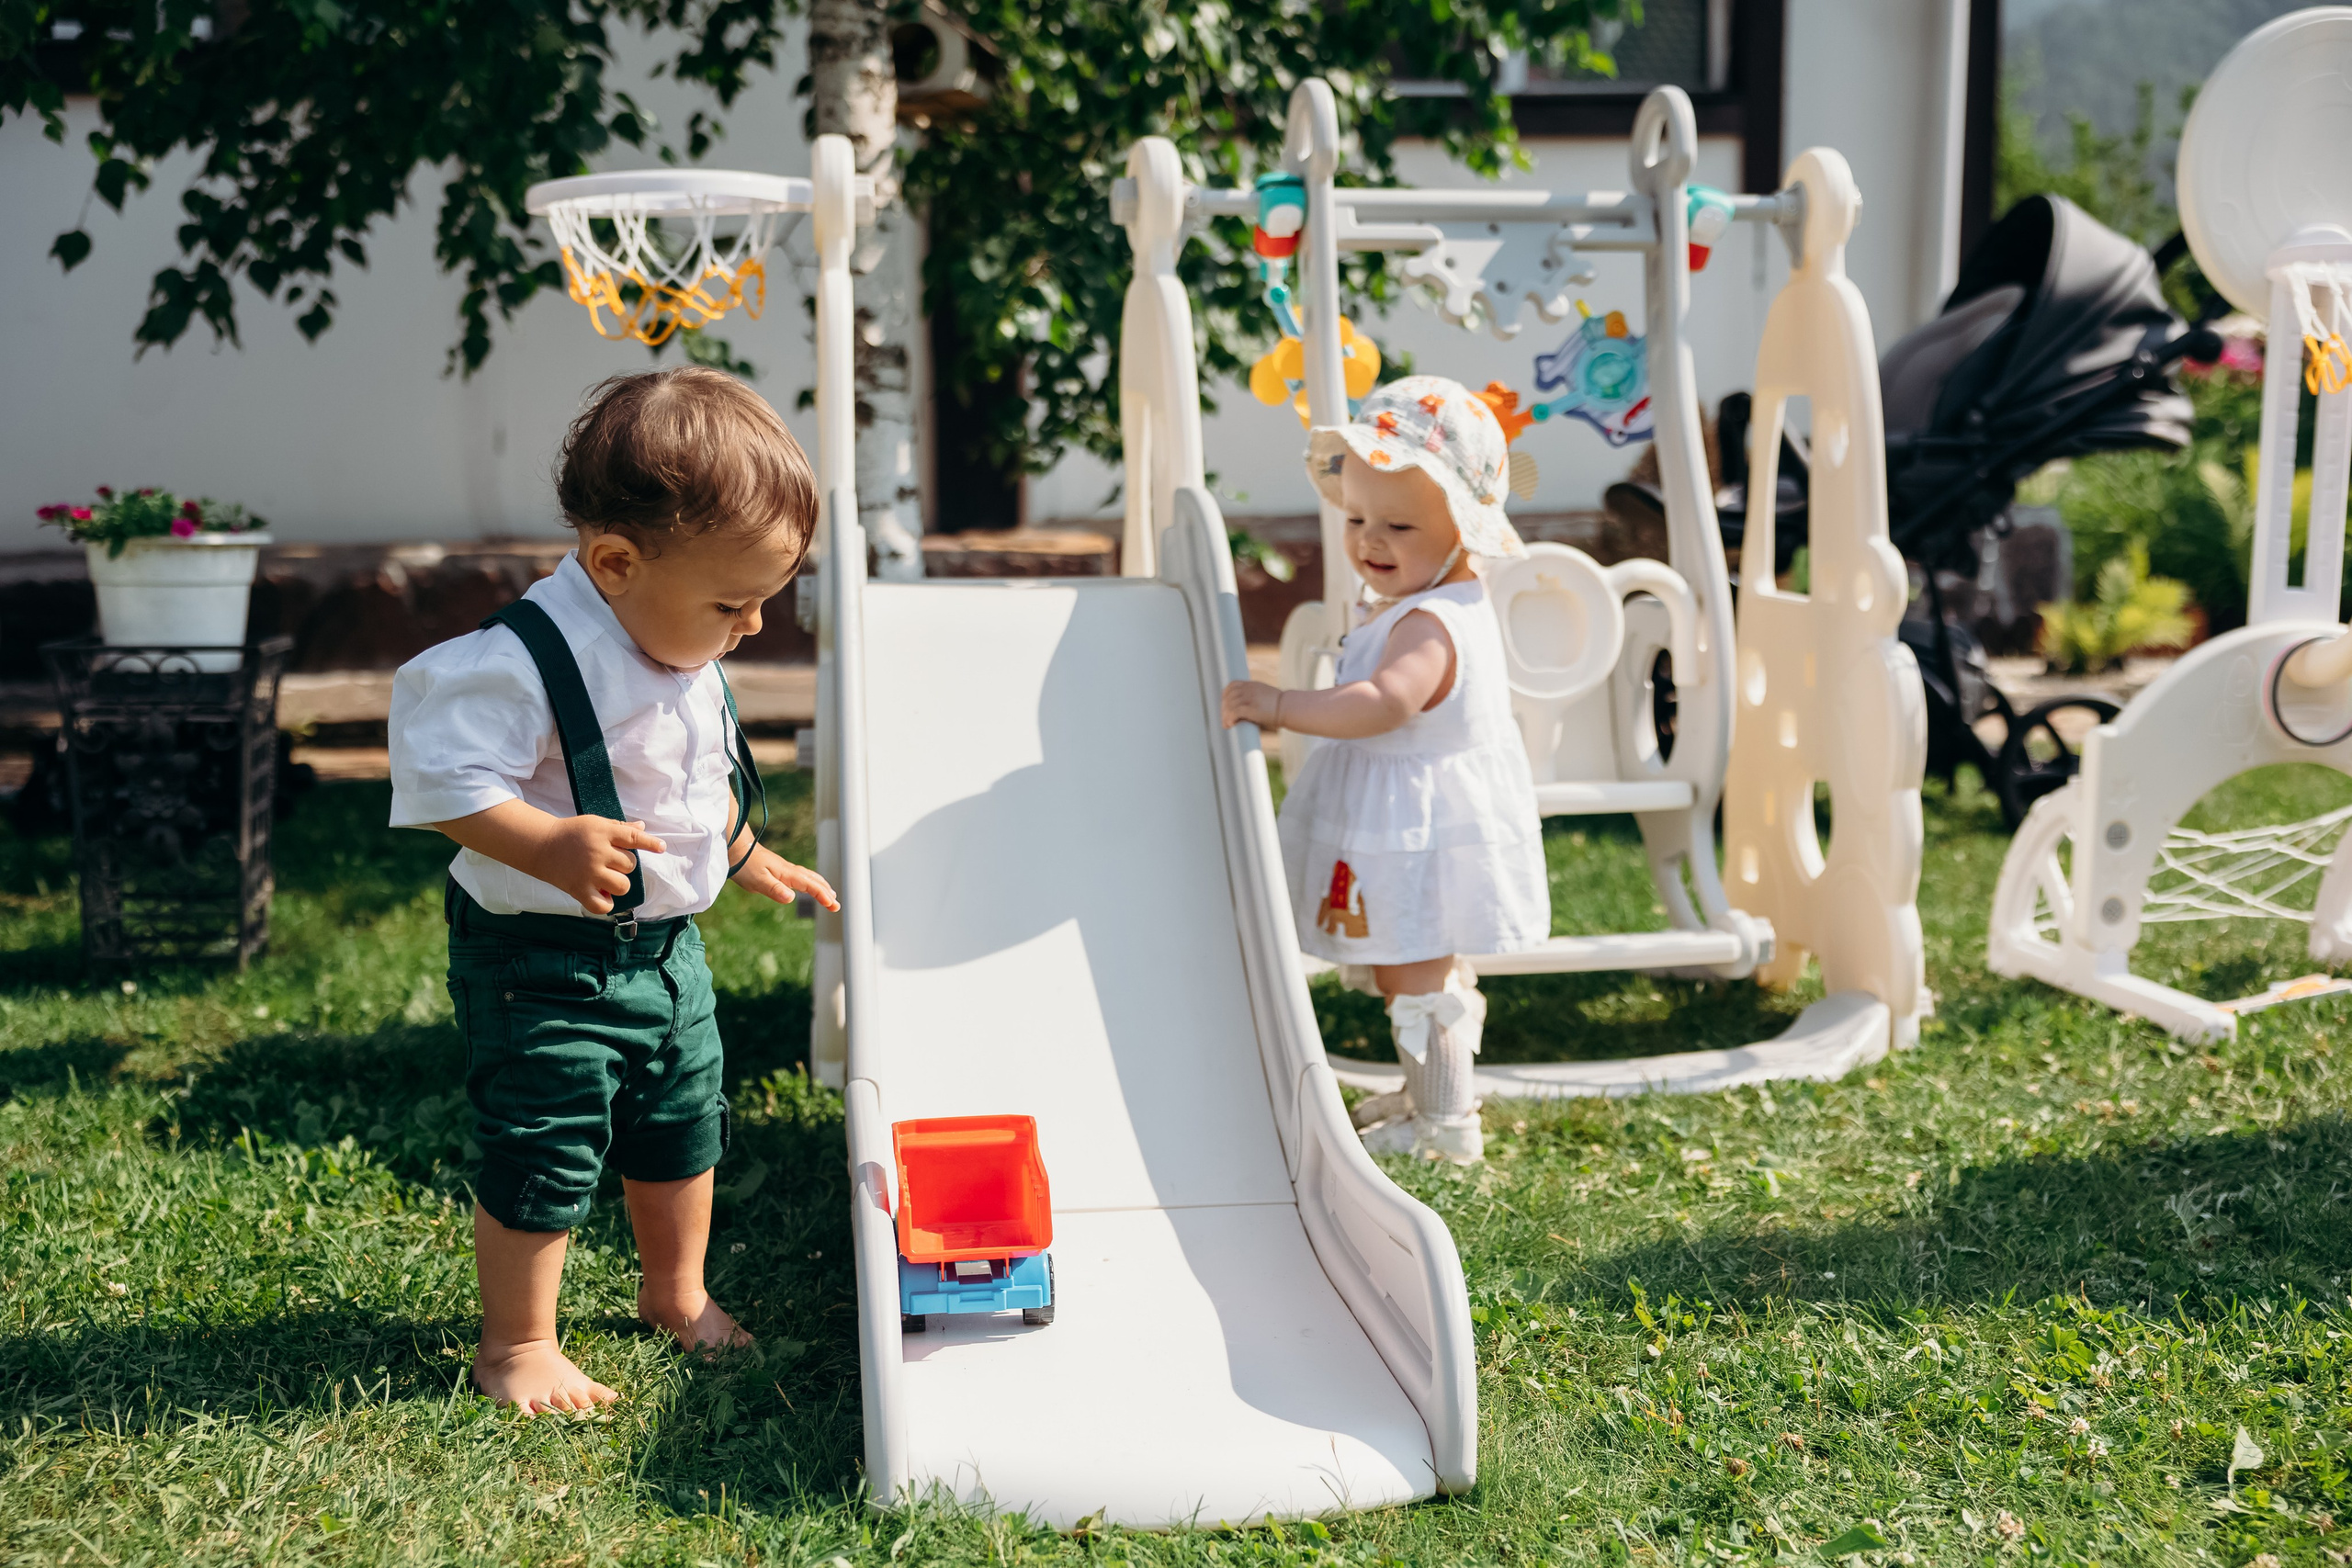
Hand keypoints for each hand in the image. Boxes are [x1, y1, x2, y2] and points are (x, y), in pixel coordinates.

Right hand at [531, 817, 666, 914]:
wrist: (541, 845)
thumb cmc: (571, 833)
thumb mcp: (595, 823)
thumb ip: (619, 828)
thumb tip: (642, 828)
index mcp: (603, 832)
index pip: (633, 838)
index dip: (650, 843)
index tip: (661, 847)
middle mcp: (598, 852)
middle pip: (630, 865)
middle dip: (623, 865)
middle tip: (608, 862)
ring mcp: (589, 873)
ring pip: (623, 886)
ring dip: (618, 884)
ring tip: (605, 879)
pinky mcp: (579, 890)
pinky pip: (604, 906)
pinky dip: (606, 903)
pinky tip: (601, 894)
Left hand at [731, 842, 839, 910]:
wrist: (737, 848)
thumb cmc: (745, 865)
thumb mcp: (758, 881)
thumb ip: (775, 889)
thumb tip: (791, 898)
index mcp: (787, 874)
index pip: (810, 885)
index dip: (823, 895)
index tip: (833, 905)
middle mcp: (789, 870)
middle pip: (814, 880)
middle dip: (827, 892)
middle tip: (836, 905)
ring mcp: (785, 869)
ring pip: (809, 877)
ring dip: (821, 886)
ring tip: (830, 895)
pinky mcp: (779, 869)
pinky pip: (802, 876)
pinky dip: (811, 882)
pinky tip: (808, 885)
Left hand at [1222, 680, 1283, 730]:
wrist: (1290, 708)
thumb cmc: (1281, 707)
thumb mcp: (1266, 697)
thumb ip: (1255, 699)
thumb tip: (1247, 710)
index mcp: (1252, 685)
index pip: (1232, 685)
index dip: (1225, 696)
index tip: (1225, 706)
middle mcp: (1249, 689)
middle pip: (1228, 696)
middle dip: (1224, 708)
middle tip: (1225, 720)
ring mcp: (1249, 698)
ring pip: (1229, 705)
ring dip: (1225, 716)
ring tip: (1227, 724)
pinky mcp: (1250, 708)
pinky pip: (1233, 712)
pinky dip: (1229, 718)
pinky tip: (1231, 724)